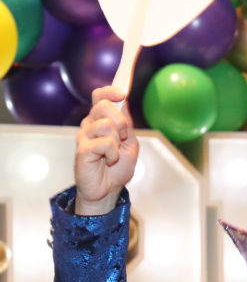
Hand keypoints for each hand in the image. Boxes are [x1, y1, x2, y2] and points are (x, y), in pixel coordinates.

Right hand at [74, 85, 138, 215]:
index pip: (100, 96)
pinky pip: (105, 143)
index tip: (122, 93)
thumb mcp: (130, 143)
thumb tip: (123, 102)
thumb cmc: (117, 168)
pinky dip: (113, 154)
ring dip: (117, 142)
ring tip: (114, 154)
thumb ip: (126, 124)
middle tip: (122, 138)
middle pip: (103, 106)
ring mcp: (84, 136)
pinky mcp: (82, 149)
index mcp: (100, 120)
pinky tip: (108, 160)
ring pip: (106, 125)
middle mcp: (90, 124)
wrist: (108, 189)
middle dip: (120, 121)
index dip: (110, 91)